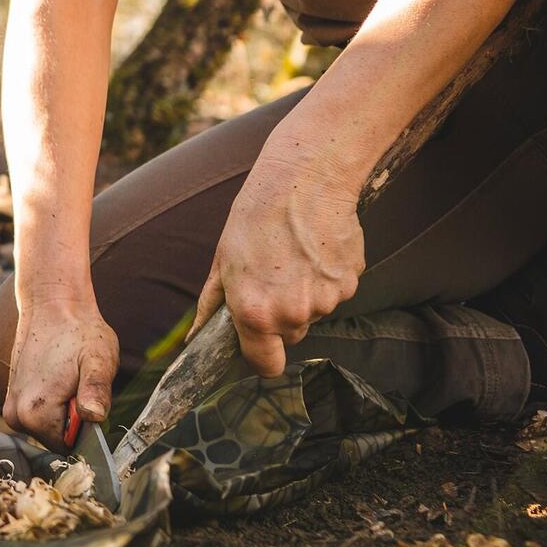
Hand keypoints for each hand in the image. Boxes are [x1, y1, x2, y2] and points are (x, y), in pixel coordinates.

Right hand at [1, 297, 119, 446]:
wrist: (51, 305)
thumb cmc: (79, 331)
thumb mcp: (97, 359)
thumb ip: (96, 390)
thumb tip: (95, 416)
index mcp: (35, 413)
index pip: (69, 447)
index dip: (85, 426)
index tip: (87, 396)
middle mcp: (15, 416)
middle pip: (56, 438)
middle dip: (73, 418)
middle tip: (78, 383)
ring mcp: (10, 407)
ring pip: (48, 427)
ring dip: (63, 409)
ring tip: (68, 378)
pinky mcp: (11, 398)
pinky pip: (38, 415)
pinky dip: (52, 402)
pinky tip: (58, 378)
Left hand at [193, 146, 363, 378]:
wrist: (304, 180)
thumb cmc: (256, 216)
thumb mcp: (222, 260)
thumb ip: (212, 305)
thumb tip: (196, 336)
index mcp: (256, 313)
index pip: (266, 366)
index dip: (262, 356)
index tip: (259, 341)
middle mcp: (293, 314)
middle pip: (291, 335)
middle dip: (282, 316)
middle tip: (273, 277)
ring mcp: (327, 300)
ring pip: (315, 311)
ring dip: (306, 293)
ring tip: (295, 255)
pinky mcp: (351, 282)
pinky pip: (336, 291)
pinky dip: (327, 277)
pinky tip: (316, 248)